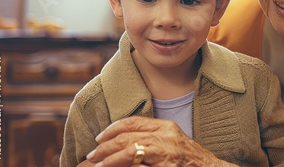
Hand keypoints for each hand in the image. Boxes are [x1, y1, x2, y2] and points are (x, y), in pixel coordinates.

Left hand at [86, 116, 234, 166]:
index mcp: (167, 126)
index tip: (100, 137)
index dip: (114, 128)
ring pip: (130, 148)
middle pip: (129, 135)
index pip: (134, 121)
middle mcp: (167, 134)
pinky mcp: (166, 165)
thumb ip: (153, 138)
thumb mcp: (172, 142)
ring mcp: (167, 150)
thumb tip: (126, 142)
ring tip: (98, 163)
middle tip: (93, 154)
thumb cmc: (190, 160)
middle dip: (107, 145)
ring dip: (110, 158)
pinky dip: (123, 165)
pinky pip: (139, 164)